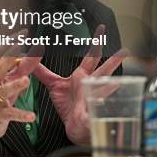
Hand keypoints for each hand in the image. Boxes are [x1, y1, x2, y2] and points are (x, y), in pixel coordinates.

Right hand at [0, 50, 40, 147]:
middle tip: (23, 47)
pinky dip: (21, 114)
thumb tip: (28, 59)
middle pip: (0, 67)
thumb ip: (14, 73)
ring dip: (15, 84)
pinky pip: (11, 113)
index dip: (9, 43)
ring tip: (26, 80)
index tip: (20, 33)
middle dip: (12, 56)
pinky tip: (31, 115)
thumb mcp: (0, 84)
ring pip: (4, 89)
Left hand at [32, 25, 127, 144]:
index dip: (96, 42)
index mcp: (83, 76)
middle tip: (125, 51)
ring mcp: (93, 98)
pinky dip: (103, 105)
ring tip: (121, 81)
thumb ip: (42, 71)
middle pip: (104, 70)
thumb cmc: (67, 106)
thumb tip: (30, 57)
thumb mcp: (53, 85)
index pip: (91, 56)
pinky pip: (98, 108)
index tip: (101, 29)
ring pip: (106, 89)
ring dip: (112, 84)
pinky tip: (107, 101)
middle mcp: (91, 85)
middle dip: (114, 61)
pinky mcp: (91, 113)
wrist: (72, 126)